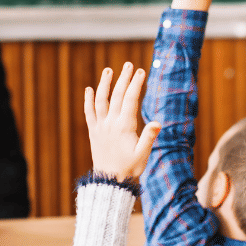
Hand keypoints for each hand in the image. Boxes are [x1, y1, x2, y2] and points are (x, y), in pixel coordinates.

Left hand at [84, 63, 160, 181]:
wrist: (109, 181)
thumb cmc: (129, 168)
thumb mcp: (143, 155)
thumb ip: (149, 137)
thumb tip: (158, 122)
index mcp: (124, 126)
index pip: (130, 100)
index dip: (135, 84)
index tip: (140, 71)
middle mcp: (110, 123)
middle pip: (116, 95)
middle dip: (123, 79)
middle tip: (128, 65)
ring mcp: (100, 126)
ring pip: (101, 100)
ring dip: (104, 84)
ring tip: (109, 70)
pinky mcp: (93, 132)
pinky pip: (89, 113)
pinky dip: (88, 101)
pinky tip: (89, 89)